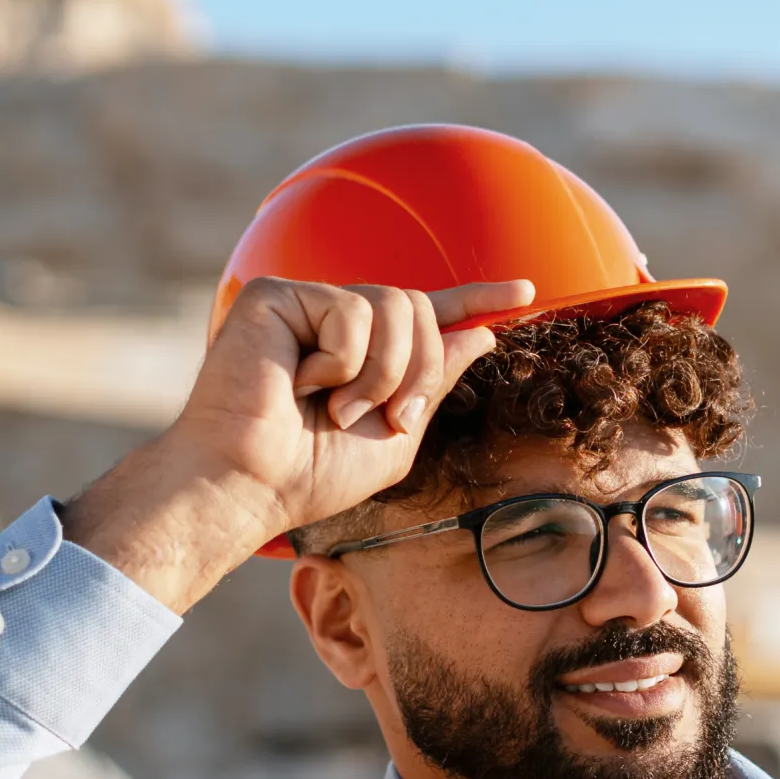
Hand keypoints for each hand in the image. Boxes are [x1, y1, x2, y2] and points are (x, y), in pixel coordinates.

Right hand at [62, 277, 532, 612]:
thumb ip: (433, 381)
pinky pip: (352, 311)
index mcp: (367, 354)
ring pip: (394, 305)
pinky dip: (342, 362)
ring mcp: (307, 303)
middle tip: (389, 418)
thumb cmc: (311, 473)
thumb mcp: (395, 436)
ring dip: (383, 373)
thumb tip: (479, 332)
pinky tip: (299, 383)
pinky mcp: (277, 295)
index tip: (527, 293)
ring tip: (335, 408)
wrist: (252, 485)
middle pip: (420, 309)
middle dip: (419, 370)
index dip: (479, 300)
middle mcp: (338, 321)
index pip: (430, 314)